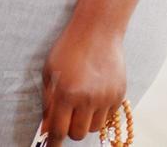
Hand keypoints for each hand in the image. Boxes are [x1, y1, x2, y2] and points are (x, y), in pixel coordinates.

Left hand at [40, 21, 125, 145]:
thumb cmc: (69, 48)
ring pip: (94, 128)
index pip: (59, 131)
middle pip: (78, 134)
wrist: (98, 30)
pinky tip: (95, 94)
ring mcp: (106, 97)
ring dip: (86, 121)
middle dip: (70, 129)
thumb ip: (48, 103)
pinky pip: (108, 116)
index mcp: (67, 93)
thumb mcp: (50, 73)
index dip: (54, 143)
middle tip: (68, 117)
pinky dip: (100, 112)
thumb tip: (47, 129)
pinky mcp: (119, 94)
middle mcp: (88, 98)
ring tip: (82, 104)